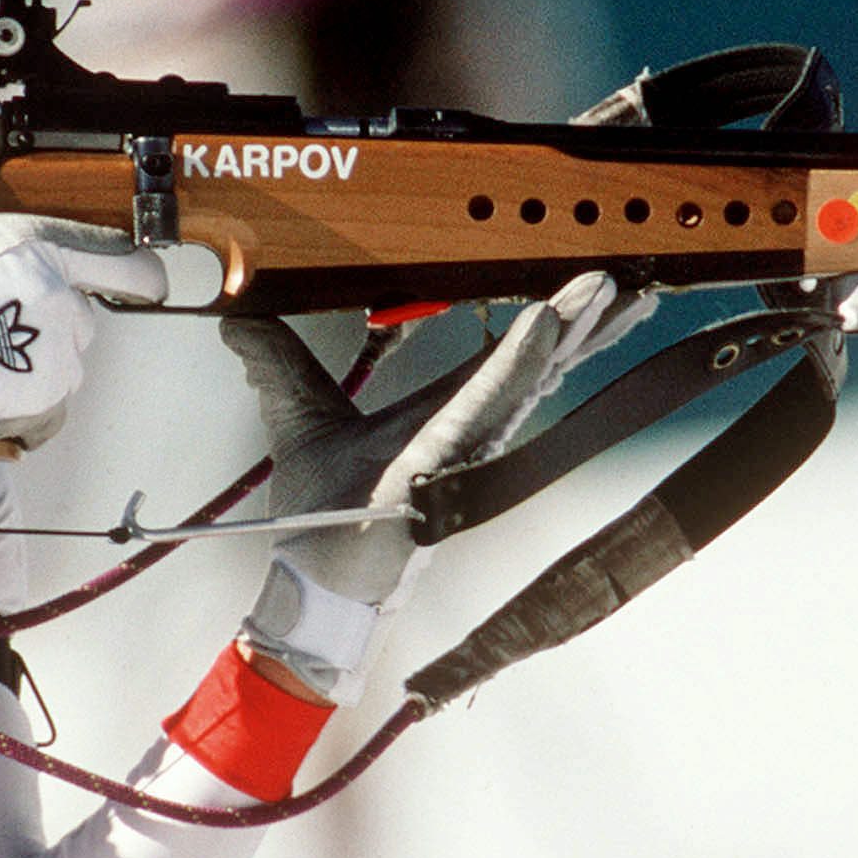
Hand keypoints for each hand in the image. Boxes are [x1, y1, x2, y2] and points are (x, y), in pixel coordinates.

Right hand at [0, 105, 166, 469]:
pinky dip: (24, 403)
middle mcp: (60, 299)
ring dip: (32, 361)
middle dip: (47, 317)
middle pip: (82, 312)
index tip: (138, 281)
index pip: (127, 263)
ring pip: (64, 359)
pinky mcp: (44, 404)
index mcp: (42, 248)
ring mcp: (56, 355)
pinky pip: (51, 406)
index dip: (137, 275)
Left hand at [219, 273, 651, 701]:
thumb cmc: (320, 515)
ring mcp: (458, 446)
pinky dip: (516, 364)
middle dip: (578, 323)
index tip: (575, 288)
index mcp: (439, 415)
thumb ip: (278, 364)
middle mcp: (461, 429)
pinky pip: (484, 404)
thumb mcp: (298, 413)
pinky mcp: (442, 460)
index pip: (499, 357)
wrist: (309, 576)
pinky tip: (544, 326)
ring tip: (602, 291)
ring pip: (523, 378)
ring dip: (566, 333)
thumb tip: (240, 320)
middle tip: (616, 281)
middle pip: (531, 364)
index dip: (539, 322)